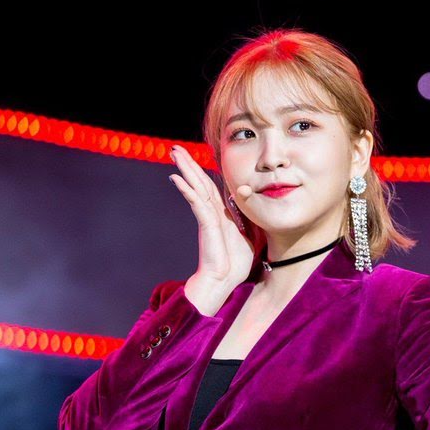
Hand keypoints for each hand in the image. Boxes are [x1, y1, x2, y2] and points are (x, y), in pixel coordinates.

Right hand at [169, 144, 255, 290]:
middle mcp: (212, 213)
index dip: (204, 171)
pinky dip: (187, 190)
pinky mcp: (206, 225)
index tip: (197, 158)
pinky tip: (177, 178)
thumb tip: (254, 213)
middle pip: (200, 182)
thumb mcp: (248, 238)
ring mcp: (208, 218)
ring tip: (175, 154)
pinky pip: (196, 203)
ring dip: (186, 169)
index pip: (212, 187)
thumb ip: (247, 223)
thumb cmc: (235, 264)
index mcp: (222, 215)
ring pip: (196, 187)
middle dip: (189, 164)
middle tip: (176, 149)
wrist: (224, 281)